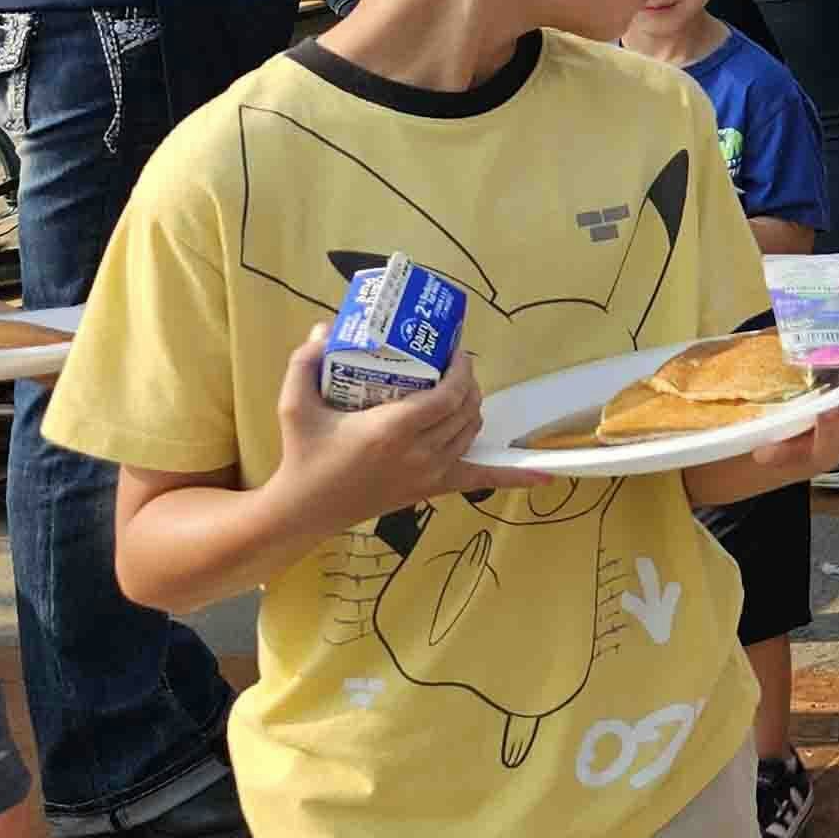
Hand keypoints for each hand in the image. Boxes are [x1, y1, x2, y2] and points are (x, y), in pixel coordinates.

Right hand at [266, 325, 523, 526]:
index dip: (461, 368)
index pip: (449, 393)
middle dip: (468, 382)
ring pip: (472, 432)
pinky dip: (514, 478)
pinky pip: (481, 481)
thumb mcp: (295, 405)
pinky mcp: (432, 490)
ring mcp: (430, 474)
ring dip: (473, 407)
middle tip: (454, 363)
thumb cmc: (303, 455)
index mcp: (393, 429)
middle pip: (466, 409)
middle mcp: (419, 452)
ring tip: (460, 389)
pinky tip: (543, 478)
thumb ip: (304, 363)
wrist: (304, 510)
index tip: (455, 348)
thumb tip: (325, 327)